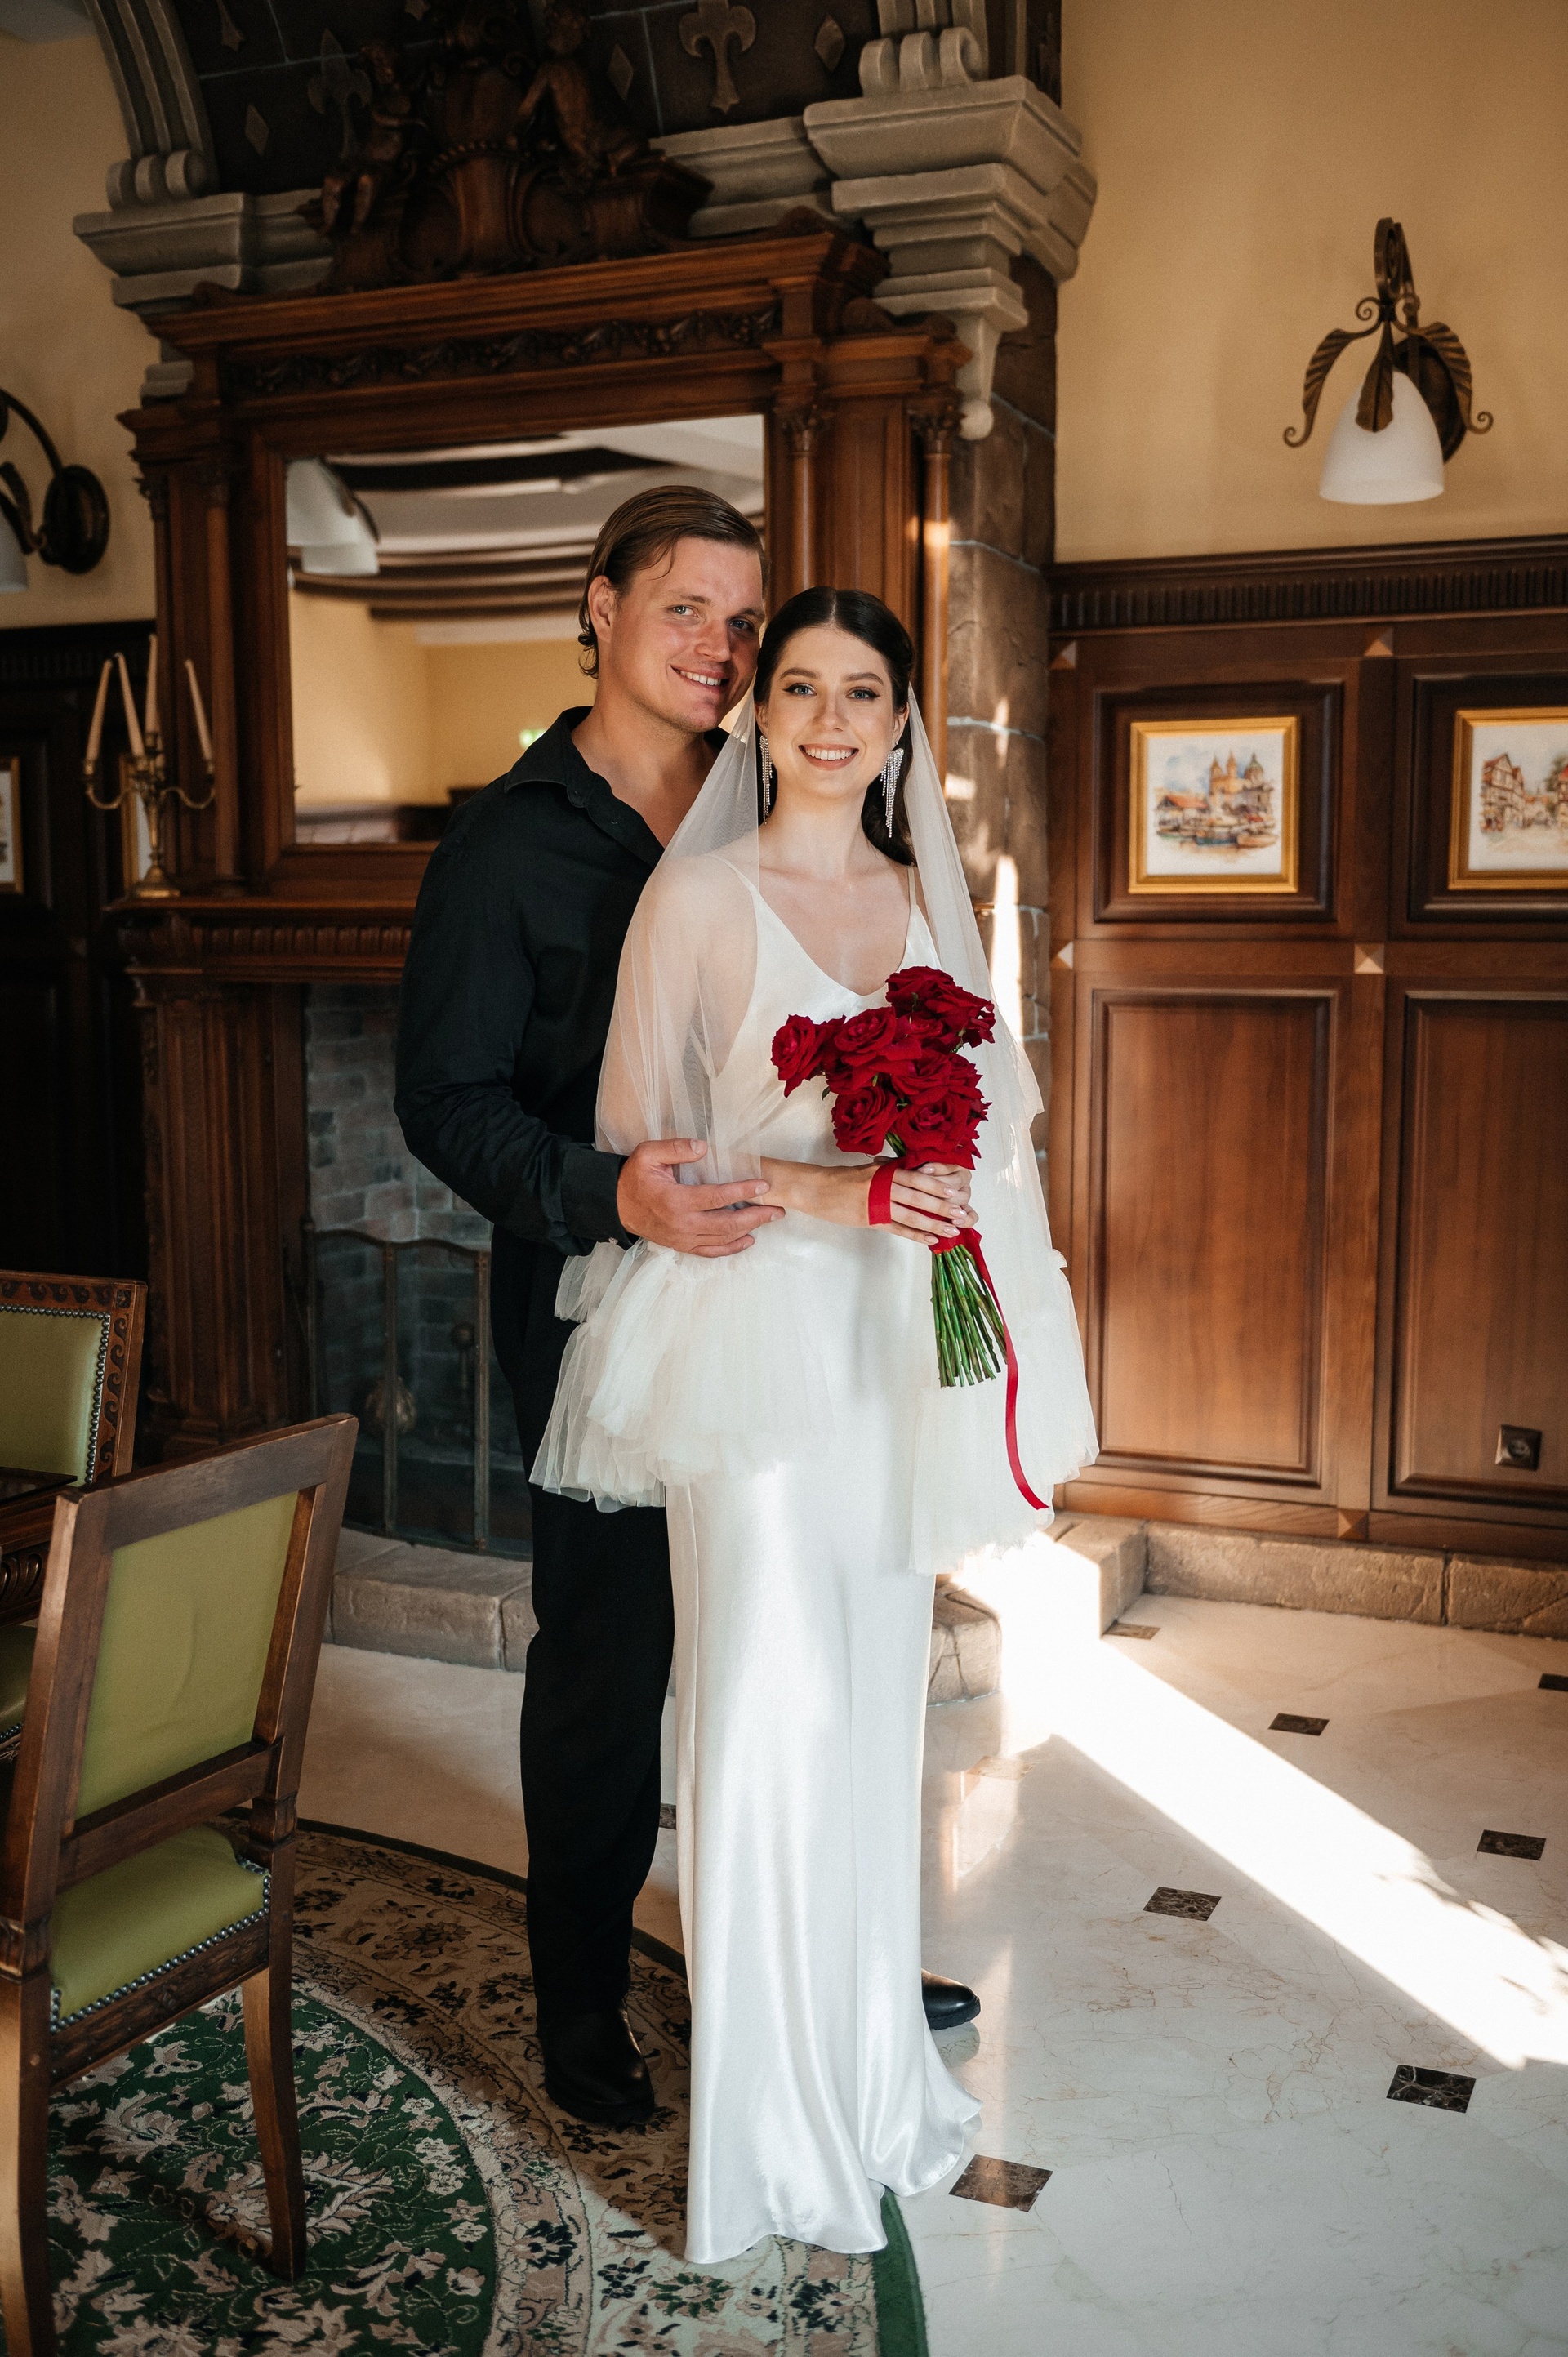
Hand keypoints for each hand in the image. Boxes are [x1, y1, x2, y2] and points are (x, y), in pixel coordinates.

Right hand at [617, 1138, 782, 1258]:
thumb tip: (703, 1148)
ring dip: (749, 1230)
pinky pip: (711, 1252)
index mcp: (676, 1200)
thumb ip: (676, 1148)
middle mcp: (683, 1224)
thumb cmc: (634, 1178)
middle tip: (778, 1210)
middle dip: (756, 1216)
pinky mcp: (682, 1246)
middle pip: (727, 1224)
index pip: (717, 1197)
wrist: (616, 1205)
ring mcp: (683, 1238)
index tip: (763, 1186)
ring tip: (769, 1219)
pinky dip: (731, 1248)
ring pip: (723, 1239)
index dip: (743, 1191)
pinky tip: (748, 1240)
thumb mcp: (648, 1154)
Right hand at [757, 1157, 971, 1243]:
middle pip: (919, 1197)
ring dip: (934, 1223)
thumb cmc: (841, 1178)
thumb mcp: (868, 1170)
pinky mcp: (869, 1220)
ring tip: (952, 1230)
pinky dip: (915, 1235)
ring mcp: (875, 1205)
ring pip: (911, 1215)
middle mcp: (882, 1186)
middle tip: (962, 1213)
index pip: (917, 1178)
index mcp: (884, 1172)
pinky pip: (896, 1229)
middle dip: (942, 1205)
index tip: (958, 1191)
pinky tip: (930, 1240)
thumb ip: (890, 1172)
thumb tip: (914, 1174)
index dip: (939, 1185)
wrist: (815, 1189)